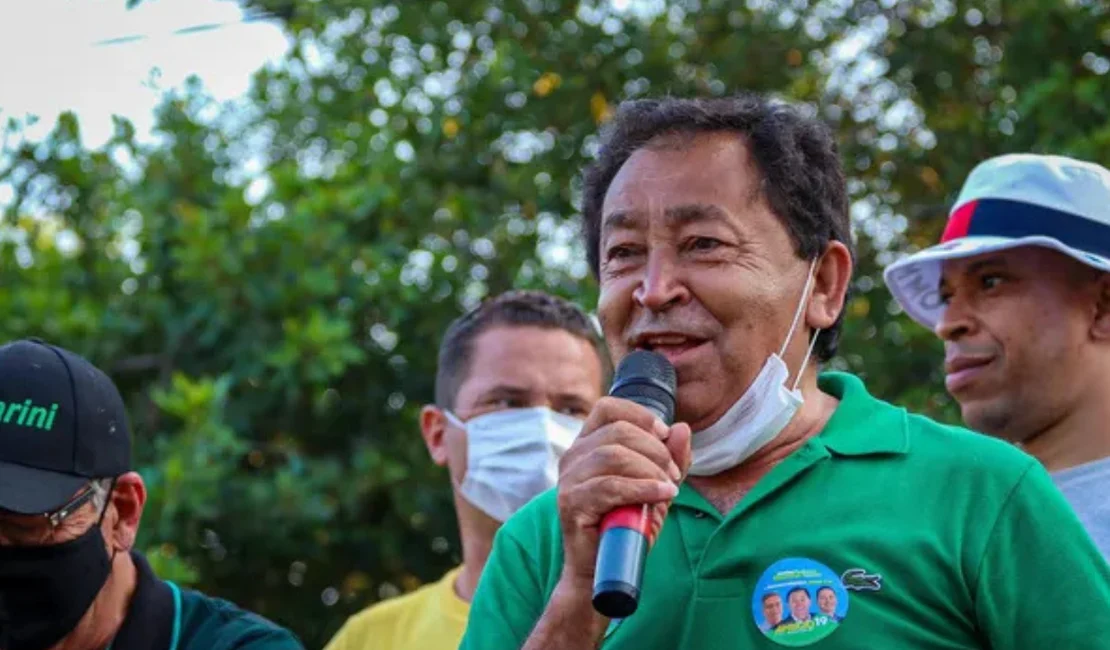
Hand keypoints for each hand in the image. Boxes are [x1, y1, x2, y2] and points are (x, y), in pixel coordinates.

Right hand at [555, 396, 691, 590]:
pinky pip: (610, 486)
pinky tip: (662, 495)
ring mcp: (569, 479)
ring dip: (650, 469)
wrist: (602, 569)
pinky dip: (642, 489)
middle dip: (654, 449)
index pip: (607, 408)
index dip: (640, 416)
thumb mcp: (656, 487)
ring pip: (613, 455)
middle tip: (673, 474)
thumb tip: (682, 428)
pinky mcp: (571, 503)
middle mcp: (573, 456)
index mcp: (588, 445)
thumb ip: (670, 459)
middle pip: (617, 431)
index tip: (664, 435)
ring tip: (669, 489)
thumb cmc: (626, 525)